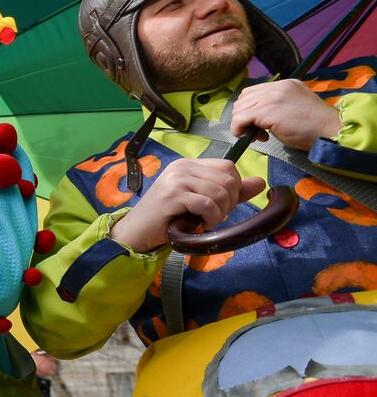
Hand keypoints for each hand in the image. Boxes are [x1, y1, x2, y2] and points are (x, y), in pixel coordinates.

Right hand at [109, 158, 264, 252]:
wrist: (137, 232)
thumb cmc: (167, 218)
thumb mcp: (202, 202)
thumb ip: (230, 192)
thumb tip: (260, 182)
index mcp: (188, 164)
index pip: (227, 166)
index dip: (235, 187)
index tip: (222, 206)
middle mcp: (182, 167)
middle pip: (227, 178)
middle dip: (230, 202)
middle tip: (215, 217)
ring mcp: (176, 180)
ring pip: (220, 191)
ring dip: (220, 213)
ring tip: (207, 222)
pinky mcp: (172, 195)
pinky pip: (207, 204)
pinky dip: (211, 218)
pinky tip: (202, 225)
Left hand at [230, 79, 341, 150]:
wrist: (332, 131)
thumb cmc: (316, 127)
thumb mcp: (294, 109)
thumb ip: (277, 106)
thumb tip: (255, 117)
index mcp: (286, 85)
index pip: (254, 92)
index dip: (250, 108)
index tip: (259, 124)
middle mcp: (278, 86)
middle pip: (244, 99)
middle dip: (245, 117)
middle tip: (259, 132)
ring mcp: (272, 96)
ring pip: (240, 108)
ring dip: (243, 124)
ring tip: (261, 136)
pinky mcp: (268, 110)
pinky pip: (240, 119)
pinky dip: (239, 129)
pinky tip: (254, 138)